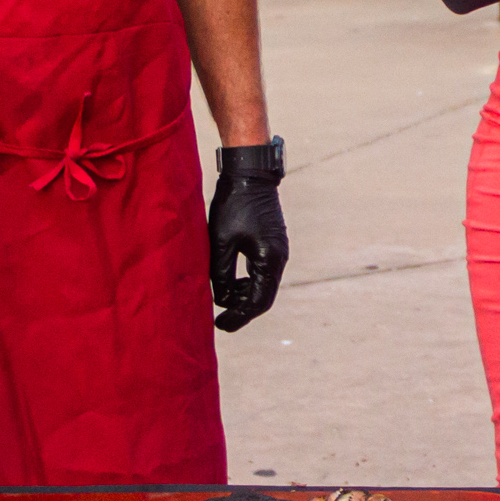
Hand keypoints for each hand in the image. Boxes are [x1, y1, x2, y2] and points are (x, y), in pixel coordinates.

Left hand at [209, 160, 288, 332]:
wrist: (250, 175)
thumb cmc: (234, 205)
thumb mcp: (222, 242)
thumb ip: (221, 274)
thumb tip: (222, 299)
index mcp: (269, 260)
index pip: (257, 301)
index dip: (238, 317)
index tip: (220, 325)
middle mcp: (279, 258)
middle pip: (264, 298)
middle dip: (242, 311)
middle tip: (220, 320)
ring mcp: (278, 250)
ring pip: (264, 286)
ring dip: (245, 296)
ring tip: (223, 299)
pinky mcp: (273, 243)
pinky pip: (263, 273)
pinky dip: (249, 283)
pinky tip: (233, 282)